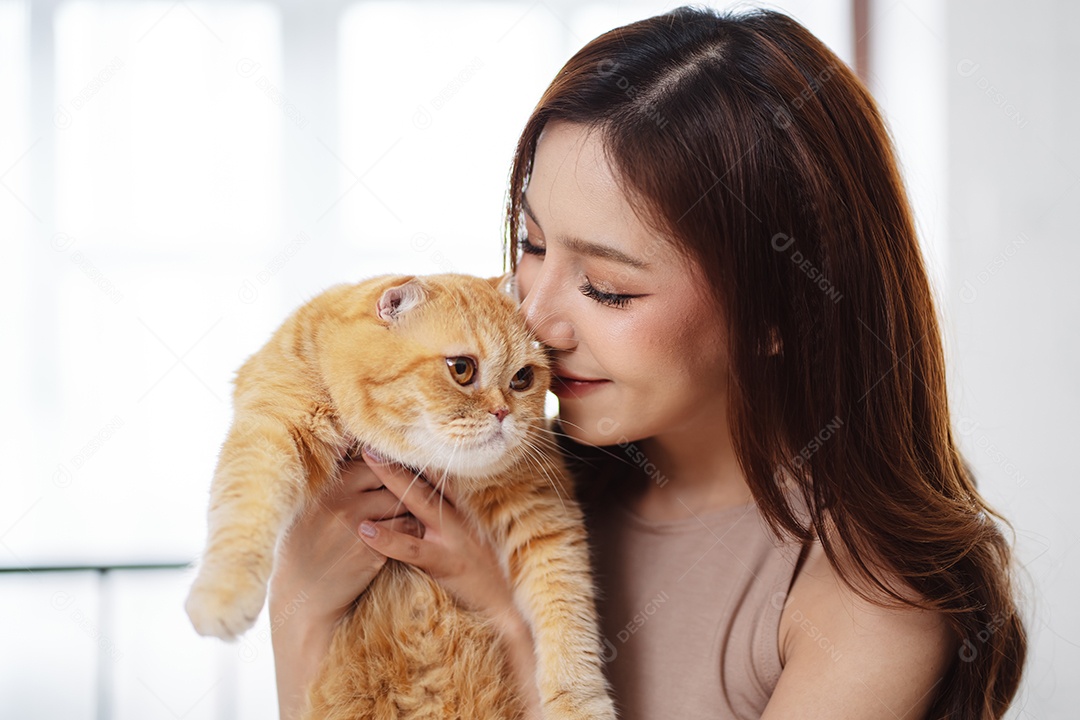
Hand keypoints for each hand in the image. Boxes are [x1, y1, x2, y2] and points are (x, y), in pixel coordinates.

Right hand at [270, 458, 422, 719]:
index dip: (385, 471)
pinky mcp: (373, 550)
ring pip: (403, 502)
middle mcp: (340, 502)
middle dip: (402, 486)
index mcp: (324, 488)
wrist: (301, 598)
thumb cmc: (302, 551)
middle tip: (415, 491)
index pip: (368, 465)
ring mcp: (357, 526)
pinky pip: (408, 528)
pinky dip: (414, 529)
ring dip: (412, 507)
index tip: (395, 476)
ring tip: (415, 512)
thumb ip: (331, 482)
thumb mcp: (308, 509)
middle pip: (389, 480)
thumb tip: (352, 448)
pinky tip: (412, 534)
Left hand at [357, 450, 519, 628]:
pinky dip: (386, 539)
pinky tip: (363, 530)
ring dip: (390, 481)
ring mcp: (454, 538)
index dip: (421, 452)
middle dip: (401, 457)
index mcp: (472, 507)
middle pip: (428, 478)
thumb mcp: (484, 536)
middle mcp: (464, 515)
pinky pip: (412, 548)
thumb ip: (463, 515)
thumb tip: (435, 497)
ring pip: (418, 502)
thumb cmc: (498, 574)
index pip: (443, 472)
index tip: (398, 433)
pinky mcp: (446, 563)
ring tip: (365, 463)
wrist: (514, 609)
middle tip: (373, 437)